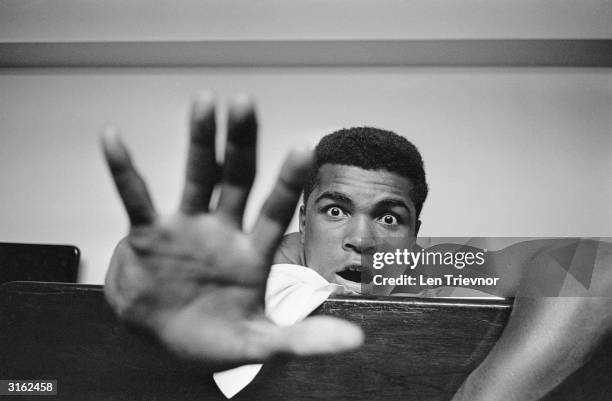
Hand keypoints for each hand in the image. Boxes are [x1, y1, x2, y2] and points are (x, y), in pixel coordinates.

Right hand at [102, 94, 362, 367]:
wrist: (165, 342)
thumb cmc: (214, 339)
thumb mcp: (261, 343)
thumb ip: (304, 340)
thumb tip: (356, 341)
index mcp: (253, 253)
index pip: (275, 211)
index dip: (288, 182)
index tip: (302, 149)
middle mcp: (222, 231)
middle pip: (236, 179)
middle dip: (241, 143)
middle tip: (245, 104)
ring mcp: (186, 228)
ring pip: (196, 177)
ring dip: (200, 142)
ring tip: (205, 103)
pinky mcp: (148, 234)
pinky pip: (135, 197)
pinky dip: (123, 170)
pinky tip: (113, 138)